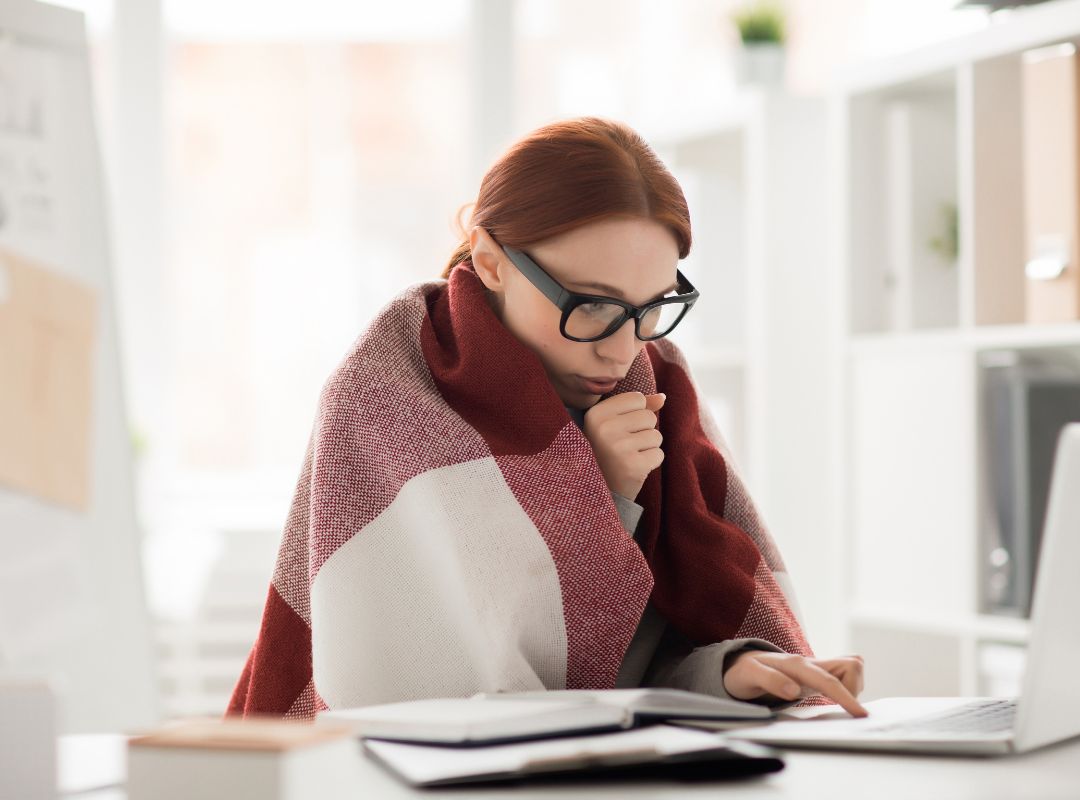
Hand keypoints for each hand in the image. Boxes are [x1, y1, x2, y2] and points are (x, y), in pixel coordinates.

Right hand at [582, 391, 665, 502]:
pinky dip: (651, 462)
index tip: (618, 430)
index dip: (634, 414)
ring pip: (656, 436)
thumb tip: (662, 397)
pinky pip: (659, 454)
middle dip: (643, 432)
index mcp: (595, 414)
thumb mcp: (612, 425)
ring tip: (628, 457)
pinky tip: (634, 468)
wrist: (594, 492)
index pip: (637, 398)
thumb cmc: (606, 453)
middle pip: (649, 416)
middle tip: (624, 447)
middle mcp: (604, 429)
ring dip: (648, 448)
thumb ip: (637, 408)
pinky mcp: (632, 466)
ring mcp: (618, 448)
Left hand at [723, 651, 867, 716]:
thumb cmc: (744, 671)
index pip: (828, 680)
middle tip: (839, 707)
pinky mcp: (817, 674)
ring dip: (851, 687)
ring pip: (851, 669)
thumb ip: (770, 680)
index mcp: (796, 665)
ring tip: (833, 702)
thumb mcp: (749, 676)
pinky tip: (832, 699)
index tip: (860, 714)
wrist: (739, 664)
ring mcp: (816, 668)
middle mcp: (810, 663)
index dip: (847, 697)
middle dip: (854, 689)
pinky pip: (844, 676)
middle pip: (852, 665)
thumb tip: (794, 690)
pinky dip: (847, 687)